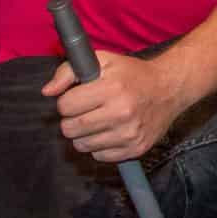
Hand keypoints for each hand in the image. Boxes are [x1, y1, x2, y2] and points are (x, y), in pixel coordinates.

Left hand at [45, 50, 189, 163]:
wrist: (169, 88)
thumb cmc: (132, 74)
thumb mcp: (102, 61)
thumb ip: (68, 71)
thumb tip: (47, 92)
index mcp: (112, 88)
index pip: (65, 106)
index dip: (67, 101)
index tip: (78, 97)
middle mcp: (121, 113)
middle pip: (70, 129)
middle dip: (71, 119)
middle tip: (85, 111)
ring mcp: (129, 134)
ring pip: (82, 146)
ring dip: (84, 134)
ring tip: (98, 120)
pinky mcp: (136, 149)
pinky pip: (100, 156)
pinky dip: (100, 146)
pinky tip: (110, 131)